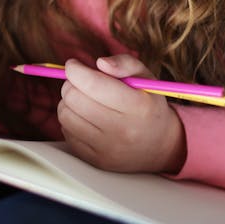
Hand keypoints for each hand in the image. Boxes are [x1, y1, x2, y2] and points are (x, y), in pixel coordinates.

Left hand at [57, 55, 186, 172]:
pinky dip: (71, 121)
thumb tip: (100, 63)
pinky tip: (85, 118)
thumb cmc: (148, 105)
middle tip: (80, 82)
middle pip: (74, 98)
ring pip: (65, 116)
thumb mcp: (146, 78)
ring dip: (68, 103)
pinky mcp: (95, 160)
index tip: (73, 65)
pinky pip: (67, 133)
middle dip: (71, 84)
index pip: (93, 84)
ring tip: (83, 100)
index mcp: (138, 106)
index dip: (75, 70)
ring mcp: (108, 149)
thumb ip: (125, 63)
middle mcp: (123, 131)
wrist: (159, 147)